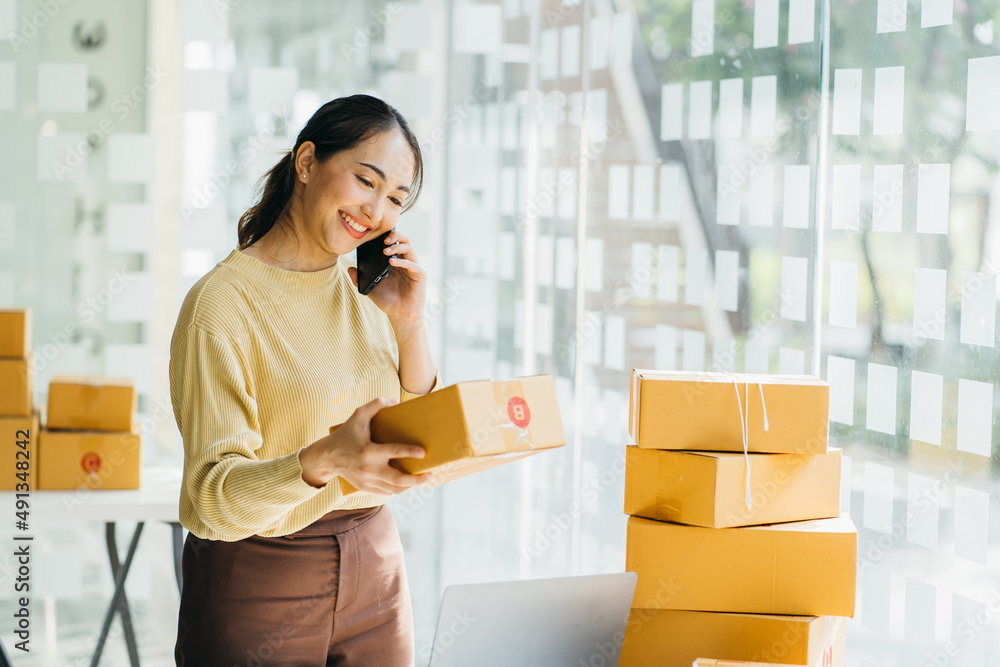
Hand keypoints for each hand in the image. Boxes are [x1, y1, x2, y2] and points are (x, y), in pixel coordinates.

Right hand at [299, 397, 432, 493]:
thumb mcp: (357, 415)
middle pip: (397, 479)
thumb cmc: (345, 434)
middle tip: (431, 474)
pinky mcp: (366, 488)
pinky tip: (408, 483)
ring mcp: (367, 481)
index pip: (393, 452)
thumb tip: (394, 402)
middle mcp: (369, 468)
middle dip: (416, 479)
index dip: (409, 452)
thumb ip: (375, 405)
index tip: (423, 452)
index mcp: (368, 451)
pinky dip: (399, 489)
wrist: (328, 457)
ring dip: (411, 485)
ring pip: (394, 489)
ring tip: (423, 478)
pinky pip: (386, 492)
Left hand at [347, 229, 425, 326]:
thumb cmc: (388, 301)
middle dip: (394, 235)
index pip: (393, 242)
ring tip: (385, 251)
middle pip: (404, 240)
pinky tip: (392, 262)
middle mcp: (405, 261)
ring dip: (397, 246)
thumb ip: (359, 279)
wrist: (400, 315)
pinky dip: (402, 261)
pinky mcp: (420, 274)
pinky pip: (413, 264)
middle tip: (383, 240)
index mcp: (395, 261)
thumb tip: (349, 269)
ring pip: (409, 248)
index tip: (375, 237)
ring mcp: (413, 267)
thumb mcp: (371, 288)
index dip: (386, 236)